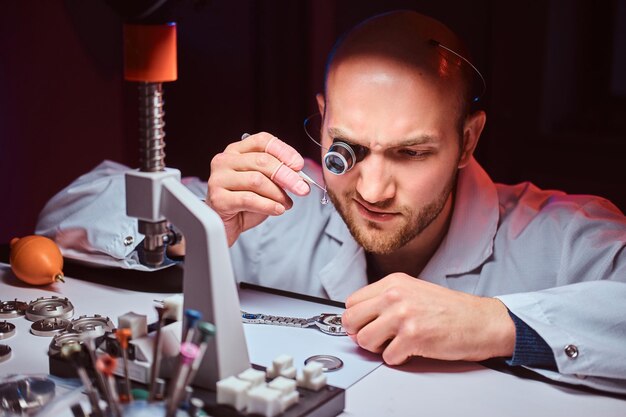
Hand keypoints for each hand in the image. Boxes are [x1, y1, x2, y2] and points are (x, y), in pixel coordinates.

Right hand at [207, 132, 309, 245]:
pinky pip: (249, 199)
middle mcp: (224, 160)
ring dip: (278, 194)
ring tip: (286, 204)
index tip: (299, 165)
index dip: (284, 151)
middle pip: (262, 161)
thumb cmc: (245, 204)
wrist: (225, 225)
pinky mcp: (218, 199)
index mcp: (237, 150)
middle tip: (302, 188)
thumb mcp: (265, 184)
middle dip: (287, 175)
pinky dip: (269, 206)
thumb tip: (299, 176)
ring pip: (257, 180)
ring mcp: (218, 179)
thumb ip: (278, 176)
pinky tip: (278, 210)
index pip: (262, 141)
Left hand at [342, 273, 514, 364]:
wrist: (481, 321)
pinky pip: (387, 357)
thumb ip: (386, 300)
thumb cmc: (451, 309)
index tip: (365, 325)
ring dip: (377, 348)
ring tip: (395, 344)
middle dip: (360, 333)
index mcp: (393, 282)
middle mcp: (395, 295)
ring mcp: (403, 316)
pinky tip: (410, 351)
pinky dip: (397, 359)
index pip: (351, 301)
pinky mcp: (412, 337)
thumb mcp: (414, 291)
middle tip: (376, 338)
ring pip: (364, 340)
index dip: (357, 318)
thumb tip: (361, 318)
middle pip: (351, 320)